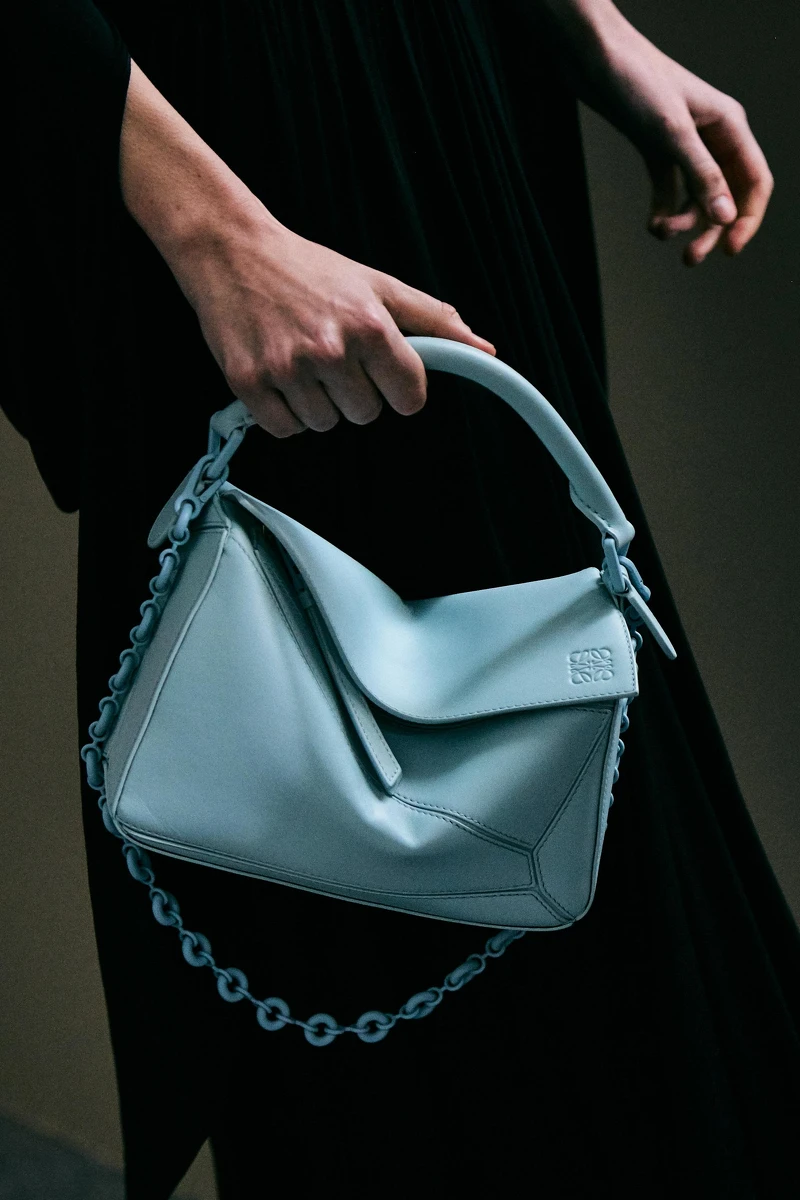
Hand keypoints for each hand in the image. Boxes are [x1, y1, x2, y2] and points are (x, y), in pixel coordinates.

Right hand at [173, 218, 495, 436]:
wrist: (232, 251)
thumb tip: (483, 350)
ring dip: (317, 401)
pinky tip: (278, 374)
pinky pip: (285, 429)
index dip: (399, 387)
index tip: (382, 370)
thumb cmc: (307, 269)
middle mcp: (330, 350)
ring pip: (325, 424)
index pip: (409, 398)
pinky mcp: (250, 383)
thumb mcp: (378, 285)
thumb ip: (434, 321)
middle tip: (331, 352)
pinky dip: (283, 411)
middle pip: (366, 415)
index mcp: (370, 326)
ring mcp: (288, 369)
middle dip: (354, 390)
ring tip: (302, 358)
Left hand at [542, 3, 773, 264]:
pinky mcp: (656, 148)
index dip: (747, 219)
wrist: (593, 57)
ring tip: (660, 233)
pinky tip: (651, 226)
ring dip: (682, 222)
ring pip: (695, 197)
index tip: (729, 249)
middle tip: (691, 259)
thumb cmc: (636, 82)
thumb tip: (725, 217)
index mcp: (728, 126)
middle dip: (709, 229)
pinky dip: (662, 211)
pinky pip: (669, 190)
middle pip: (725, 196)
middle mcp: (711, 136)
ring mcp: (683, 143)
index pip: (754, 182)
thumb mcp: (671, 133)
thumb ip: (701, 176)